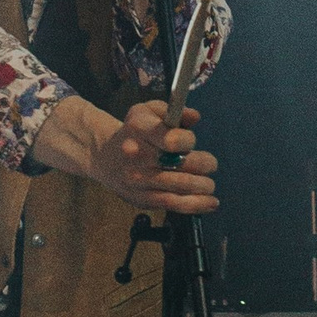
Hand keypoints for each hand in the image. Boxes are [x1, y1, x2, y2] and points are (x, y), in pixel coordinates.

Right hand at [37, 90, 219, 216]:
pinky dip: (196, 205)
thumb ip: (174, 112)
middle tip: (210, 164)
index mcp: (139, 128)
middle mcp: (137, 155)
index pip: (170, 138)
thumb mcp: (149, 111)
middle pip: (180, 164)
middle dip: (204, 164)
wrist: (105, 156)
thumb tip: (194, 117)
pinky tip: (211, 203)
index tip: (190, 142)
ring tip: (209, 184)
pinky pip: (173, 204)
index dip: (187, 140)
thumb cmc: (135, 131)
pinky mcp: (142, 199)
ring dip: (203, 186)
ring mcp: (138, 180)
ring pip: (180, 187)